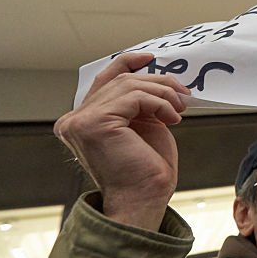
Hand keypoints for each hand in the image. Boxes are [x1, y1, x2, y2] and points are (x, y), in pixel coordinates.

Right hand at [53, 53, 189, 230]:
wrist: (144, 198)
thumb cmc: (146, 169)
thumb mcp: (143, 126)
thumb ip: (139, 104)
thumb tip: (160, 80)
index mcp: (81, 120)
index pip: (104, 80)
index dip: (128, 63)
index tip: (152, 58)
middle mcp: (74, 119)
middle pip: (120, 80)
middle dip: (157, 82)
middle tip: (183, 92)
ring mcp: (81, 121)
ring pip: (130, 86)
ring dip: (162, 93)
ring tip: (180, 108)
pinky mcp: (95, 123)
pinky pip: (135, 97)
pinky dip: (159, 103)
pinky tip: (172, 118)